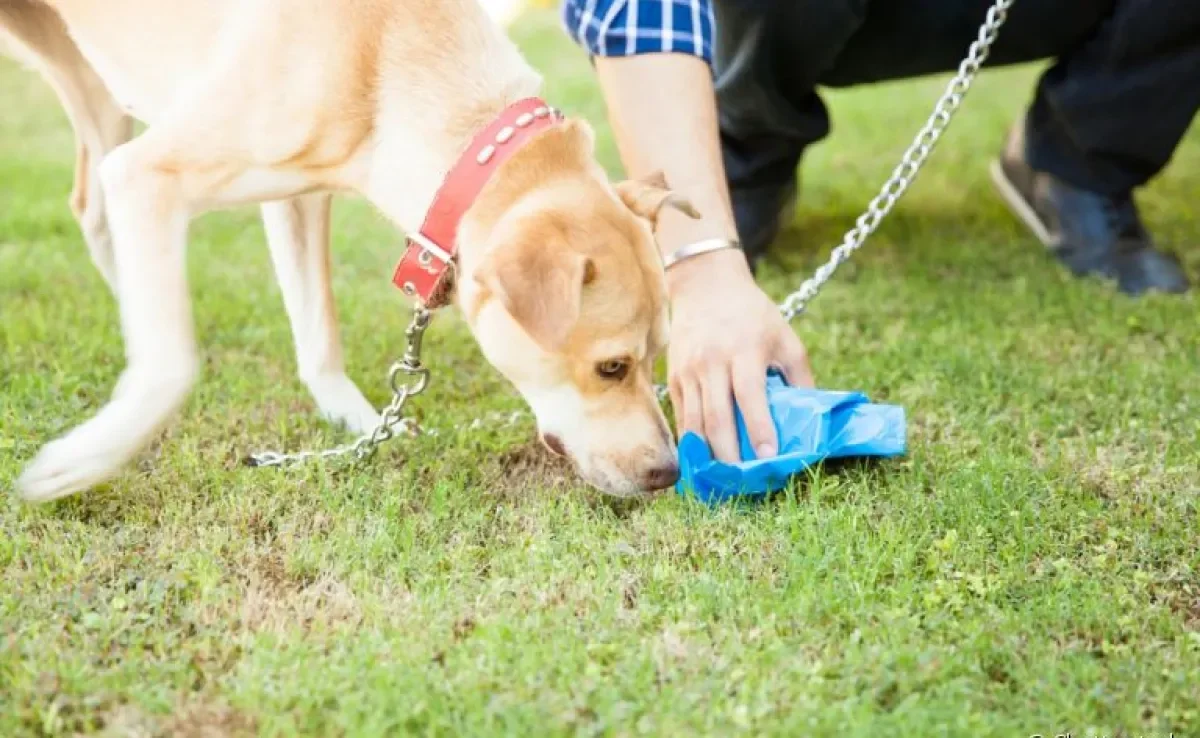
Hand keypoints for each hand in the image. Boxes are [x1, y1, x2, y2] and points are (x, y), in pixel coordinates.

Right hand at [666, 249, 813, 462]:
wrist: (705, 286)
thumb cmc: (754, 315)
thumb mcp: (786, 338)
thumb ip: (800, 377)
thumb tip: (811, 420)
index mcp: (745, 350)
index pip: (750, 395)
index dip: (759, 428)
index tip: (768, 457)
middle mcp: (713, 362)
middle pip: (717, 416)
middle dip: (729, 453)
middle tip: (741, 482)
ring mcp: (689, 371)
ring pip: (695, 422)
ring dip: (707, 455)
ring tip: (720, 481)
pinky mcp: (675, 377)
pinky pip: (681, 417)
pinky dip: (691, 443)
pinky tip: (701, 463)